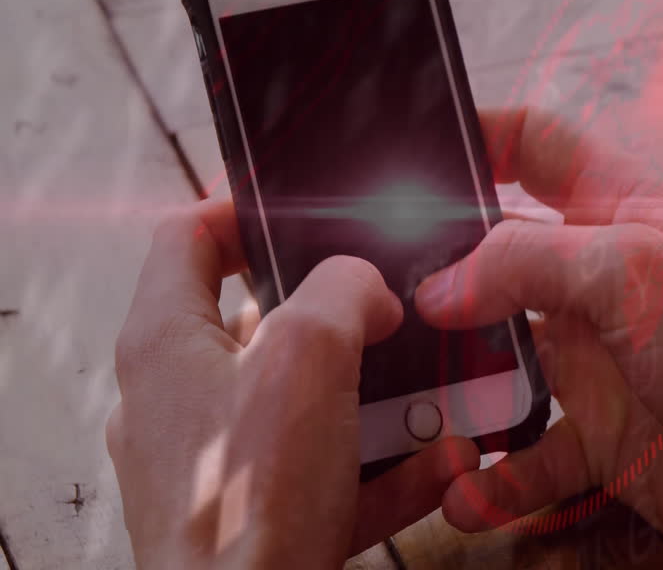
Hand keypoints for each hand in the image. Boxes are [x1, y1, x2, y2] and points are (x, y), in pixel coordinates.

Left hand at [108, 200, 478, 569]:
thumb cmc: (251, 502)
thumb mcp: (307, 355)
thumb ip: (342, 291)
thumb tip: (365, 286)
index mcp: (168, 342)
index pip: (188, 237)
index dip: (243, 208)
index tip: (301, 207)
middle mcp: (180, 400)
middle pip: (266, 323)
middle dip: (346, 320)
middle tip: (393, 311)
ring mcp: (217, 461)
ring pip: (308, 403)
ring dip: (381, 398)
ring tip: (437, 394)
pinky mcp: (256, 512)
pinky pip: (327, 470)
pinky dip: (383, 465)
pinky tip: (438, 463)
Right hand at [416, 107, 662, 565]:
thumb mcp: (631, 274)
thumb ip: (526, 262)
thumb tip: (443, 285)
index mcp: (622, 213)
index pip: (538, 145)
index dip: (480, 134)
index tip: (419, 146)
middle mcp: (604, 281)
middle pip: (498, 261)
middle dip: (443, 285)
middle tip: (388, 307)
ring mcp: (601, 359)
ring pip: (500, 367)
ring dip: (459, 398)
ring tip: (422, 422)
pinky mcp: (603, 434)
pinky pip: (526, 457)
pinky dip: (493, 480)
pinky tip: (469, 493)